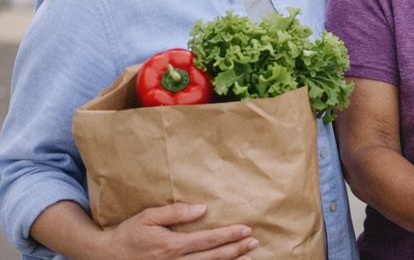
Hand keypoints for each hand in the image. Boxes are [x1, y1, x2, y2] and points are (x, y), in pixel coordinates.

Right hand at [104, 203, 256, 259]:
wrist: (107, 258)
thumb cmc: (128, 235)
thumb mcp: (148, 217)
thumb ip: (175, 212)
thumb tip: (201, 209)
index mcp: (171, 246)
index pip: (208, 241)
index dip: (229, 235)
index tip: (246, 230)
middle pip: (213, 258)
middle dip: (236, 250)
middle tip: (254, 242)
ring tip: (249, 258)